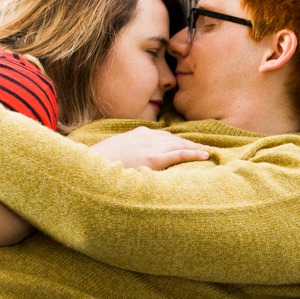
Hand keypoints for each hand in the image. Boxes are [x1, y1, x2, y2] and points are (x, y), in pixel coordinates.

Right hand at [88, 127, 210, 170]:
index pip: (163, 136)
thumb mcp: (115, 149)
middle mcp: (148, 136)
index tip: (186, 144)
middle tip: (203, 147)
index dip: (177, 141)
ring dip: (196, 148)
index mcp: (139, 133)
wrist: (91, 165)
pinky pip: (179, 154)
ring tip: (208, 151)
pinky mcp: (154, 159)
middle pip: (175, 139)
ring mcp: (152, 147)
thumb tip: (131, 155)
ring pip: (180, 145)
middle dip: (190, 143)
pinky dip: (194, 154)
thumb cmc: (100, 160)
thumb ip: (127, 149)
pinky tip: (206, 155)